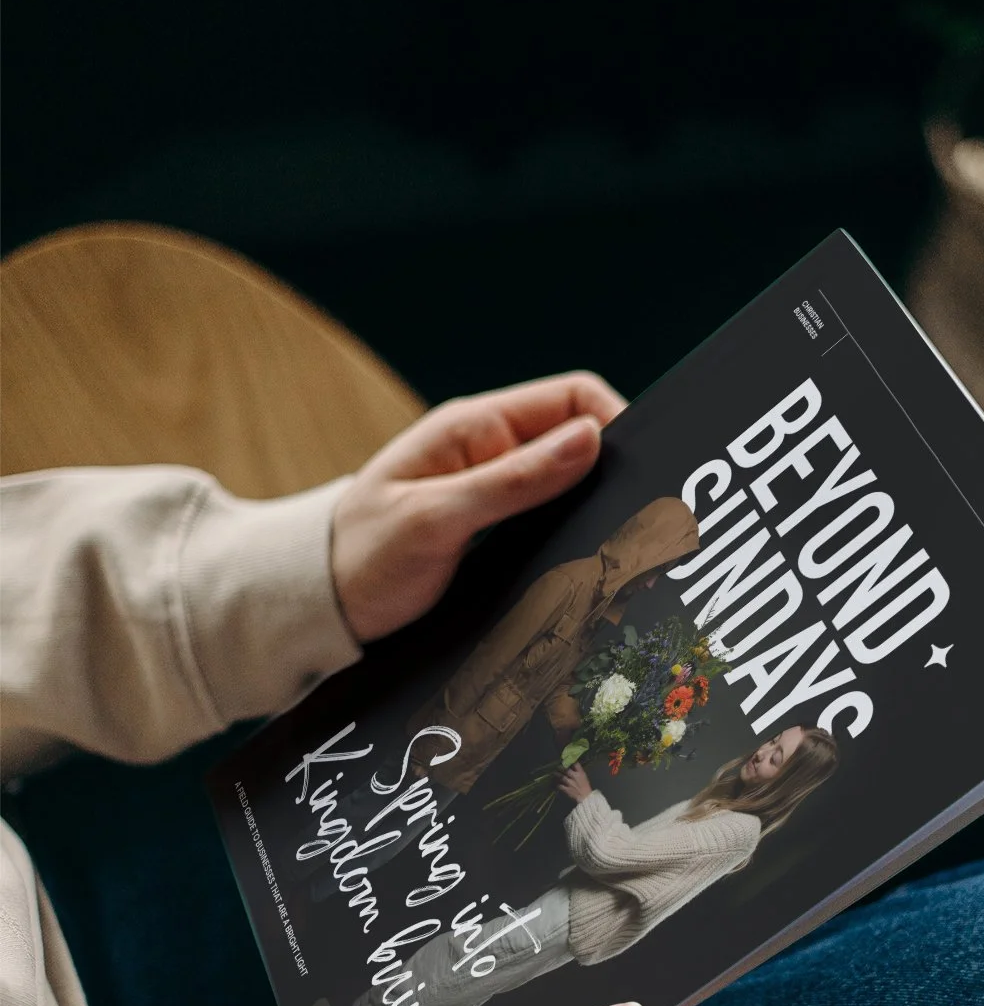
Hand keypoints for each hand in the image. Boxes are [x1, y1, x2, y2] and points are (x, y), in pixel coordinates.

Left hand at [332, 373, 626, 643]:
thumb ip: (513, 480)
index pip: (572, 398)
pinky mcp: (494, 531)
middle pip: (580, 443)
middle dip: (614, 472)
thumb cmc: (362, 556)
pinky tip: (585, 563)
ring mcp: (494, 491)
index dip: (615, 424)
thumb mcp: (436, 519)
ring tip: (619, 544)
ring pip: (569, 486)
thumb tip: (591, 439)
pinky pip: (549, 520)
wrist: (318, 607)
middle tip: (642, 516)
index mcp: (475, 428)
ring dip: (594, 508)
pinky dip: (572, 535)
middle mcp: (491, 452)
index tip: (641, 471)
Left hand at [556, 763, 592, 802]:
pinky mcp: (567, 789)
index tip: (567, 760)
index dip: (570, 761)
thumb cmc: (586, 787)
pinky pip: (560, 786)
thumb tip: (573, 767)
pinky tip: (556, 784)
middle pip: (566, 770)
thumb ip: (578, 772)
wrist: (586, 797)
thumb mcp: (584, 777)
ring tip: (554, 773)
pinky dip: (557, 784)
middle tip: (557, 766)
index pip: (575, 764)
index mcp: (581, 773)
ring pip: (562, 777)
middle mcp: (575, 777)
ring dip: (557, 775)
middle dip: (561, 767)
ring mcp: (570, 783)